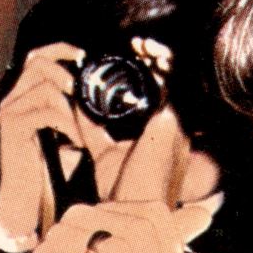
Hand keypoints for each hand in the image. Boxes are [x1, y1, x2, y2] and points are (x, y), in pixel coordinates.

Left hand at [0, 37, 211, 247]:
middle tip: (135, 45)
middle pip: (171, 83)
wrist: (130, 207)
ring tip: (141, 44)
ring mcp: (176, 123)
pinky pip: (175, 85)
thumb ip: (92, 129)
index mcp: (158, 133)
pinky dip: (164, 65)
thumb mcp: (102, 151)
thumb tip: (75, 105)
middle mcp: (172, 126)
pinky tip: (148, 52)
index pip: (159, 93)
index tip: (127, 57)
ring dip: (161, 57)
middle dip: (155, 60)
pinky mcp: (173, 121)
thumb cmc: (121, 189)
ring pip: (177, 80)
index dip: (147, 72)